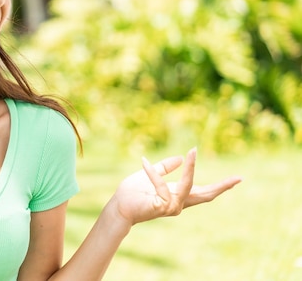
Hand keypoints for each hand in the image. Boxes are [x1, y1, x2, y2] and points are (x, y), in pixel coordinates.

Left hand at [110, 148, 241, 225]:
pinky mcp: (162, 207)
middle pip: (206, 195)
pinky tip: (144, 162)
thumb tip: (181, 158)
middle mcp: (179, 203)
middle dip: (223, 186)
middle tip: (239, 177)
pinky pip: (162, 185)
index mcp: (178, 195)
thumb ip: (165, 167)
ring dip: (191, 168)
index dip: (220, 186)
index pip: (203, 191)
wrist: (119, 205)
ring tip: (193, 152)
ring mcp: (172, 207)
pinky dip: (153, 173)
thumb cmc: (133, 191)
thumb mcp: (152, 174)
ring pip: (188, 186)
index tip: (238, 178)